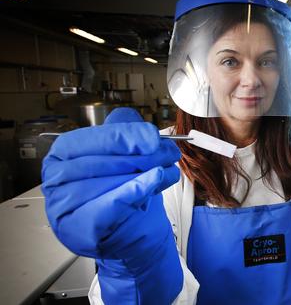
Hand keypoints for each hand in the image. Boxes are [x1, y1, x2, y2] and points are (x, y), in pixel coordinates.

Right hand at [41, 107, 182, 303]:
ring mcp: (64, 208)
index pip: (88, 140)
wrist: (132, 231)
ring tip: (167, 170)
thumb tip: (135, 122)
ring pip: (108, 183)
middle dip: (143, 156)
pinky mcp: (80, 231)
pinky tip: (154, 180)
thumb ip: (125, 131)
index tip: (152, 137)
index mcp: (61, 156)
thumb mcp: (125, 154)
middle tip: (170, 153)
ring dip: (145, 173)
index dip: (123, 137)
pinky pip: (109, 207)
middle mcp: (56, 181)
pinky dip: (134, 192)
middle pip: (101, 163)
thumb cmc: (125, 191)